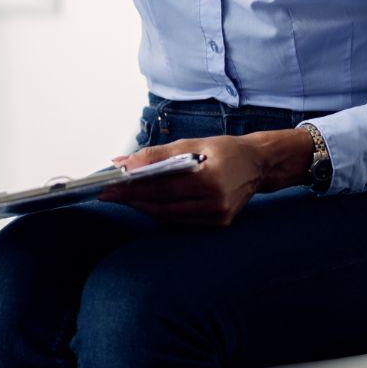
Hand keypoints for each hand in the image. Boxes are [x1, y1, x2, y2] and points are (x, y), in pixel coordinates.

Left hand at [100, 129, 310, 227]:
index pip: (162, 188)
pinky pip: (180, 221)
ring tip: (122, 196)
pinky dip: (160, 212)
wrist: (258, 165)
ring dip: (143, 207)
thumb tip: (123, 163)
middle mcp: (216, 203)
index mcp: (211, 180)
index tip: (107, 187)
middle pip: (162, 206)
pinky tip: (146, 202)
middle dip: (131, 199)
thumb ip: (157, 154)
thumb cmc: (225, 150)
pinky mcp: (218, 224)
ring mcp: (218, 217)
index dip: (132, 189)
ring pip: (168, 217)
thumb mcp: (192, 143)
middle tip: (107, 193)